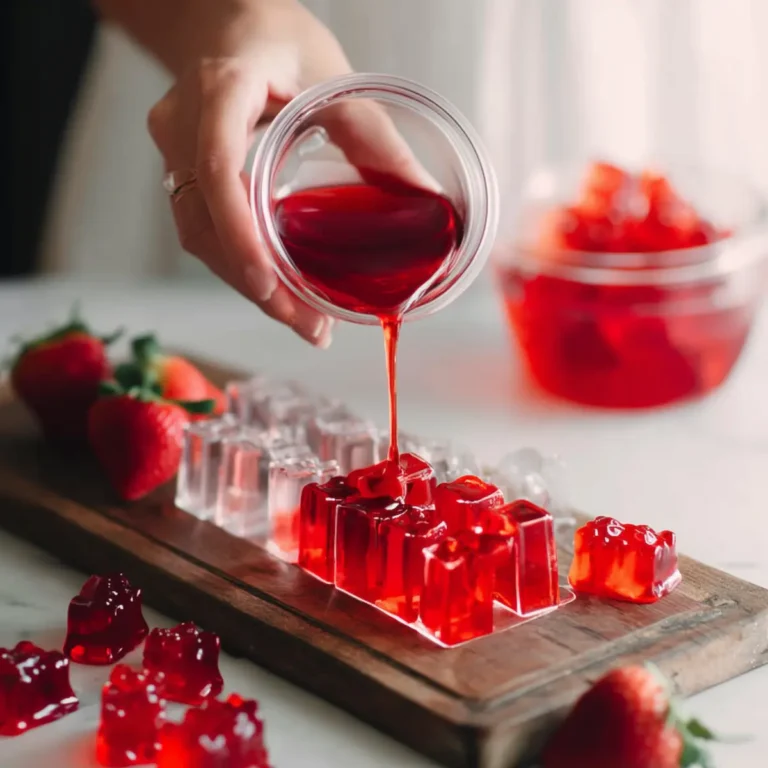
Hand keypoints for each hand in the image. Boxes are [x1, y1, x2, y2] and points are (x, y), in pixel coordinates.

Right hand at [143, 0, 426, 346]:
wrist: (221, 21)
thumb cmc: (276, 38)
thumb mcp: (333, 77)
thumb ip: (375, 139)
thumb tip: (425, 203)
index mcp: (220, 90)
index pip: (217, 168)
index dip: (242, 235)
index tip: (271, 283)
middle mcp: (183, 126)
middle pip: (205, 222)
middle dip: (257, 283)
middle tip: (310, 327)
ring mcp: (172, 151)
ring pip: (200, 236)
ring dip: (249, 284)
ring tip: (302, 320)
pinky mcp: (180, 172)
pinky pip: (202, 228)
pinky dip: (242, 263)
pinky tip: (278, 288)